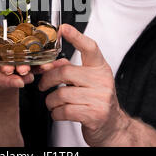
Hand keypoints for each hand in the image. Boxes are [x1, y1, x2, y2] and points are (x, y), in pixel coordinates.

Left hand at [38, 24, 128, 146]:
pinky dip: (56, 113)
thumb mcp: (87, 80)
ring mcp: (100, 98)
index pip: (90, 48)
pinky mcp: (94, 115)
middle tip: (42, 85)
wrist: (112, 126)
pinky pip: (64, 111)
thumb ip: (71, 69)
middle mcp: (102, 80)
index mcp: (100, 68)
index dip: (76, 36)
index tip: (63, 28)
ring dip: (51, 101)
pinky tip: (59, 112)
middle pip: (65, 72)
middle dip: (48, 79)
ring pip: (61, 94)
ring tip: (53, 103)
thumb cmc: (96, 100)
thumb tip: (53, 62)